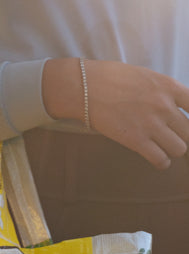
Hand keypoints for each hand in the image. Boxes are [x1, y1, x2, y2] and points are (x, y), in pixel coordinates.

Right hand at [42, 58, 188, 169]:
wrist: (87, 88)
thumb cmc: (112, 79)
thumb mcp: (147, 77)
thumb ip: (163, 92)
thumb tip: (172, 107)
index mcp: (169, 86)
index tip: (183, 124)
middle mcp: (165, 106)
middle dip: (183, 136)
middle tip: (172, 137)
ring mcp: (151, 124)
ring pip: (180, 148)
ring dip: (173, 150)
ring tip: (163, 148)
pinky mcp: (136, 141)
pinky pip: (161, 159)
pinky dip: (161, 162)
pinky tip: (156, 159)